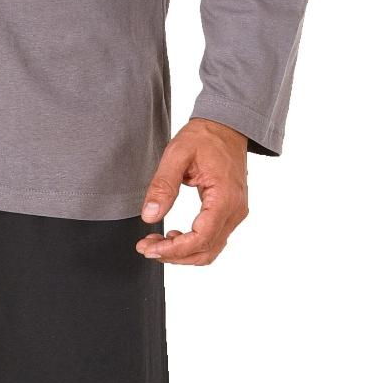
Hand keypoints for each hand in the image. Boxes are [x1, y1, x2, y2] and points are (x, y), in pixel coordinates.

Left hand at [136, 118, 248, 264]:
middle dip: (173, 255)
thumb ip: (163, 186)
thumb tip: (149, 216)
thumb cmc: (204, 137)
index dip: (173, 249)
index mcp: (224, 198)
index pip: (201, 238)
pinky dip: (192, 245)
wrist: (226, 126)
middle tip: (146, 248)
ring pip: (210, 250)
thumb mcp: (177, 154)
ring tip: (156, 242)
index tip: (149, 247)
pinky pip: (213, 238)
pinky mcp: (230, 213)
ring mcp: (235, 213)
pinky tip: (173, 235)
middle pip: (205, 250)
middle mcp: (235, 210)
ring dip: (182, 253)